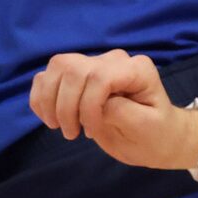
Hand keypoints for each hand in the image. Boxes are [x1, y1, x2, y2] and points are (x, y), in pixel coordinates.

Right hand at [29, 50, 196, 171]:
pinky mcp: (79, 75)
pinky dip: (42, 97)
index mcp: (137, 69)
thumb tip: (96, 104)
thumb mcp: (145, 128)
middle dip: (65, 105)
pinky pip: (49, 75)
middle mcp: (115, 60)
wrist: (156, 137)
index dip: (88, 105)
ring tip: (60, 127)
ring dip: (49, 100)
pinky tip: (50, 118)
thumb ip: (122, 112)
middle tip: (72, 134)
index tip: (92, 133)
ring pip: (57, 67)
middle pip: (72, 68)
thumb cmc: (155, 134)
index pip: (99, 76)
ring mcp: (95, 64)